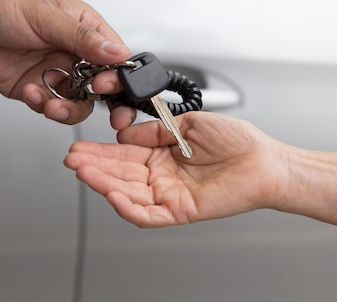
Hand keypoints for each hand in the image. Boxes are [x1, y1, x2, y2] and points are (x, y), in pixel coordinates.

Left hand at [0, 0, 133, 126]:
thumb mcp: (43, 15)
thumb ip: (82, 37)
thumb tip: (117, 53)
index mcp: (83, 27)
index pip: (116, 57)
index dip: (118, 76)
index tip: (108, 85)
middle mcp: (72, 51)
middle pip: (103, 85)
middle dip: (102, 100)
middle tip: (89, 98)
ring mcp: (53, 71)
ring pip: (79, 102)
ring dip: (69, 108)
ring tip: (52, 104)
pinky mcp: (34, 87)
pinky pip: (50, 106)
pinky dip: (44, 106)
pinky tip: (32, 93)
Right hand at [64, 112, 287, 226]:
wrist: (264, 159)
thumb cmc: (237, 141)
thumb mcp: (188, 123)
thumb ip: (155, 131)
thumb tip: (125, 135)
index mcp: (162, 154)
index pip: (123, 155)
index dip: (100, 151)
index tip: (80, 145)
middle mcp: (162, 176)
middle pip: (120, 174)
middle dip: (94, 167)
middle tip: (72, 159)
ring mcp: (169, 194)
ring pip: (129, 193)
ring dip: (104, 184)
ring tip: (83, 171)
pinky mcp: (180, 210)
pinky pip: (149, 214)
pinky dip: (129, 207)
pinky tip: (112, 195)